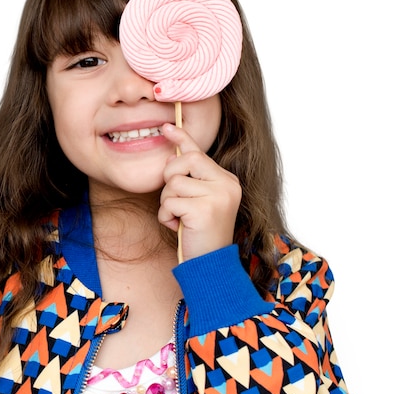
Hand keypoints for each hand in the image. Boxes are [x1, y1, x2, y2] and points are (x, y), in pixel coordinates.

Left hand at [158, 123, 241, 260]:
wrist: (211, 266)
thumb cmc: (200, 234)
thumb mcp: (198, 202)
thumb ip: (190, 180)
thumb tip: (170, 155)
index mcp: (227, 180)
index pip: (199, 152)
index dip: (181, 137)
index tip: (166, 127)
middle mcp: (227, 184)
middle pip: (184, 161)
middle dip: (170, 178)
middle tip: (175, 200)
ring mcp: (218, 196)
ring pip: (173, 183)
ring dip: (168, 203)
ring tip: (180, 219)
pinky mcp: (204, 210)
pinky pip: (169, 202)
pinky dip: (166, 217)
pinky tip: (178, 228)